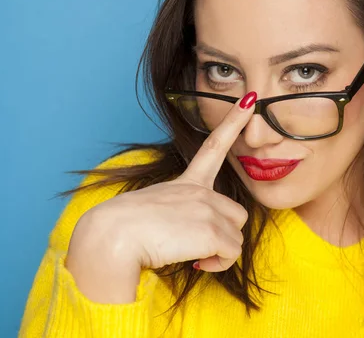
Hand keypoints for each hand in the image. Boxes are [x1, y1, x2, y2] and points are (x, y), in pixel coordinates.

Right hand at [66, 91, 256, 302]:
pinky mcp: (211, 231)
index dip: (233, 123)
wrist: (113, 236)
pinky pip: (231, 254)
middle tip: (197, 245)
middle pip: (237, 214)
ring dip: (219, 252)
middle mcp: (200, 192)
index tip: (250, 100)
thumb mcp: (155, 208)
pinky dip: (217, 264)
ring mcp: (207, 209)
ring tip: (192, 254)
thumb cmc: (125, 226)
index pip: (214, 147)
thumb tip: (189, 236)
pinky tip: (196, 262)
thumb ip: (179, 212)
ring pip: (236, 237)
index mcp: (187, 182)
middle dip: (224, 234)